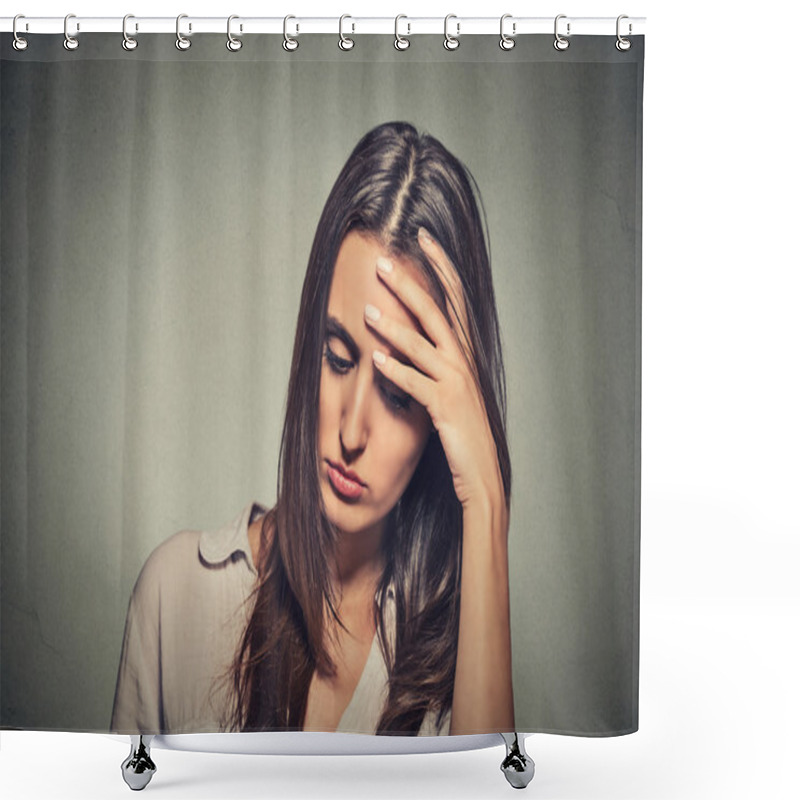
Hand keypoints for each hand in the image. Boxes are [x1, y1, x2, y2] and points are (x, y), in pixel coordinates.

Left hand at [366, 227, 504, 515]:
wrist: (482, 473)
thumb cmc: (465, 430)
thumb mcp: (453, 388)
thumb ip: (436, 361)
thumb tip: (408, 338)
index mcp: (466, 353)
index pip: (454, 298)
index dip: (440, 266)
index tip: (423, 238)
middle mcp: (464, 362)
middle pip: (437, 312)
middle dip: (410, 285)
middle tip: (383, 263)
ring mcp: (457, 384)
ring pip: (423, 345)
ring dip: (394, 326)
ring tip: (368, 311)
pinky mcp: (447, 407)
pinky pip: (417, 384)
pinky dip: (396, 370)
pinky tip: (376, 360)